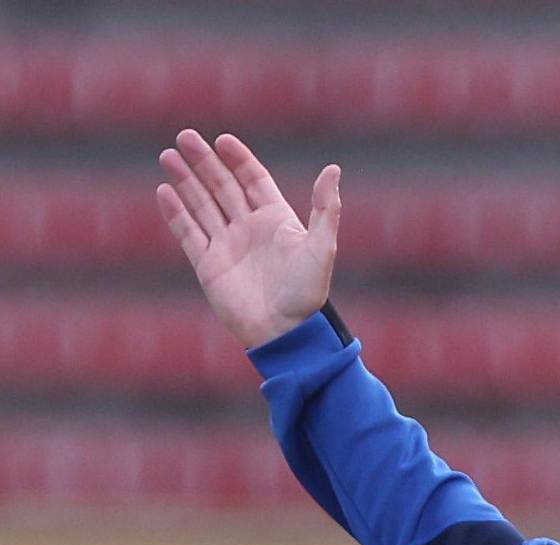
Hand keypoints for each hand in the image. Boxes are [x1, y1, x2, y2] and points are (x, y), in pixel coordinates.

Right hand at [156, 130, 341, 347]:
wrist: (285, 331)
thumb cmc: (308, 291)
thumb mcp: (323, 246)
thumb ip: (326, 208)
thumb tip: (333, 169)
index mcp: (276, 219)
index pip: (252, 180)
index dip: (238, 159)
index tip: (222, 140)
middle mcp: (250, 228)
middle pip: (222, 186)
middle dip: (204, 162)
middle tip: (185, 136)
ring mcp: (227, 245)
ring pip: (201, 204)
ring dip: (185, 181)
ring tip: (168, 155)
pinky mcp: (208, 265)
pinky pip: (188, 233)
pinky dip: (176, 212)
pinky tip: (164, 191)